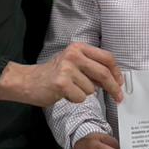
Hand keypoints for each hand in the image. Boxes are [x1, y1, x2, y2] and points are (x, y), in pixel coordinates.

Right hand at [0, 43, 123, 107]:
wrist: (28, 81)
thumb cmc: (53, 74)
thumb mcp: (73, 64)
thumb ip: (92, 68)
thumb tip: (114, 80)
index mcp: (79, 48)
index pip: (107, 58)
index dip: (117, 72)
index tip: (120, 83)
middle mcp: (74, 55)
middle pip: (104, 73)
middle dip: (114, 88)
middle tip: (118, 97)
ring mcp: (67, 68)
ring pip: (91, 89)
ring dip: (84, 94)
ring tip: (71, 89)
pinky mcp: (61, 83)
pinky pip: (80, 97)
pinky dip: (75, 100)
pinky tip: (65, 94)